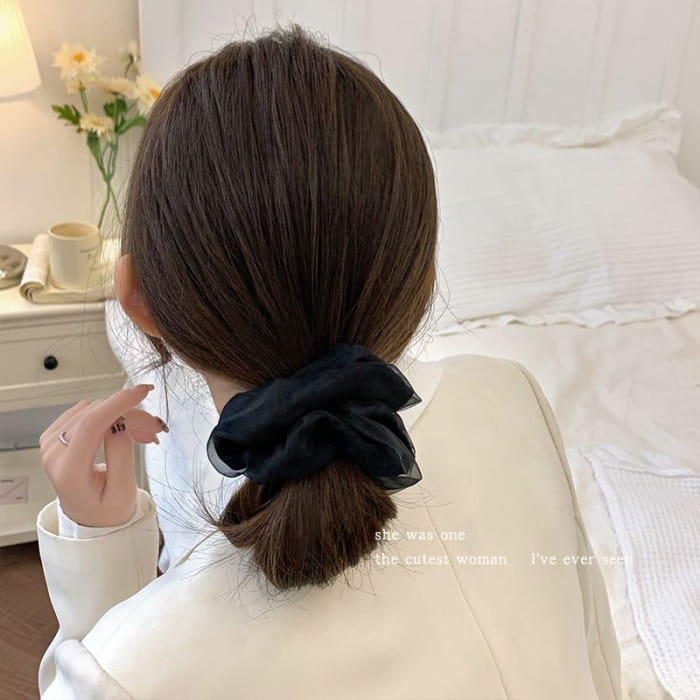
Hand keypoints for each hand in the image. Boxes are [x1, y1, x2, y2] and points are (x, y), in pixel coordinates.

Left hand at [39, 384, 167, 527]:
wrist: (91, 517)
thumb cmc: (106, 511)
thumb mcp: (122, 491)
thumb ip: (121, 455)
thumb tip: (121, 421)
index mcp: (68, 471)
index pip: (91, 424)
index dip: (119, 403)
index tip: (142, 392)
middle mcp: (54, 453)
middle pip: (96, 415)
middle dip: (131, 414)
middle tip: (156, 427)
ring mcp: (52, 442)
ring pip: (94, 410)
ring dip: (124, 416)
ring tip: (145, 434)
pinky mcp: (57, 434)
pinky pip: (88, 413)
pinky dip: (112, 416)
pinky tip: (128, 429)